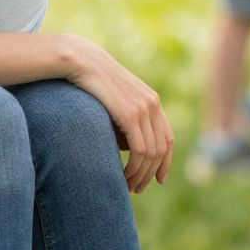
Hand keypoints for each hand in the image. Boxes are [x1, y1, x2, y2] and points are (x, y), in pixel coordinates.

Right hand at [61, 37, 173, 191]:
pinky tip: (124, 176)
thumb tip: (131, 151)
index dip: (166, 162)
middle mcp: (153, 105)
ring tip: (128, 186)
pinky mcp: (130, 114)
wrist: (81, 61)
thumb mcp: (115, 104)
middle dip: (151, 173)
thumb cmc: (92, 84)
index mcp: (152, 101)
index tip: (159, 180)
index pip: (168, 138)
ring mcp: (144, 109)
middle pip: (162, 149)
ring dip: (141, 174)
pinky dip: (134, 168)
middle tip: (137, 188)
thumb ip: (126, 125)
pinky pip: (141, 150)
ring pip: (152, 153)